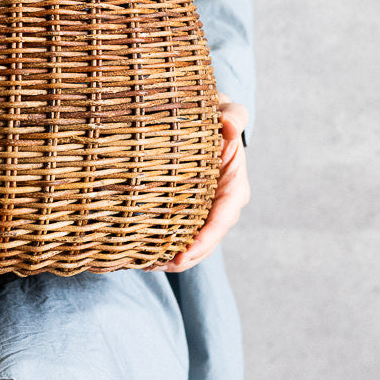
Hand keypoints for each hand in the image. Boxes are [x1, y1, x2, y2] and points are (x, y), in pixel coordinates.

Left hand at [153, 94, 250, 272]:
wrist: (210, 120)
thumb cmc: (218, 116)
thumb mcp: (229, 112)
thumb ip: (233, 118)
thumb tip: (229, 126)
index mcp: (234, 187)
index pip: (222, 219)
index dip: (205, 239)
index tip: (183, 253)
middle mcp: (223, 205)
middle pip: (207, 241)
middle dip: (185, 257)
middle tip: (156, 266)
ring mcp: (207, 212)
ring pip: (194, 244)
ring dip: (174, 259)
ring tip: (146, 266)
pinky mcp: (192, 212)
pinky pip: (182, 234)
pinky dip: (166, 247)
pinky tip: (145, 255)